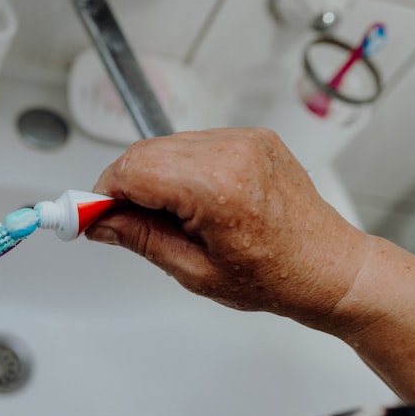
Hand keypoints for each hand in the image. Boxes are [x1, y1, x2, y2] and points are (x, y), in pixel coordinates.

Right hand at [86, 128, 369, 326]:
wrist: (330, 268)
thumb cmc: (274, 278)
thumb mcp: (195, 272)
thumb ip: (141, 239)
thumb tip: (99, 223)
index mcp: (217, 188)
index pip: (133, 171)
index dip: (101, 194)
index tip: (83, 215)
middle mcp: (231, 152)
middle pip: (144, 153)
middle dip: (120, 186)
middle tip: (111, 220)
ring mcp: (244, 140)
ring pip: (165, 145)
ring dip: (148, 176)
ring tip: (159, 216)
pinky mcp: (251, 137)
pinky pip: (192, 143)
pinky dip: (176, 167)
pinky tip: (185, 200)